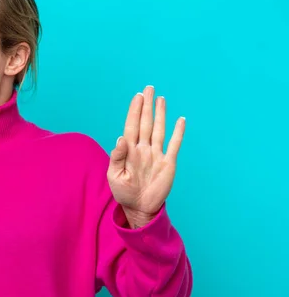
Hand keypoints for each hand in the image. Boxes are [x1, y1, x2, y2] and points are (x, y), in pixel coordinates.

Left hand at [107, 85, 185, 227]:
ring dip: (160, 114)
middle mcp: (143, 149)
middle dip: (146, 106)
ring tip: (160, 98)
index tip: (137, 97)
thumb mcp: (115, 176)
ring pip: (159, 129)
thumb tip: (120, 138)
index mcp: (129, 151)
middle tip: (148, 88)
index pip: (131, 126)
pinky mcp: (168, 163)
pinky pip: (174, 145)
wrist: (139, 208)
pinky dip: (178, 133)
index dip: (134, 111)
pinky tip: (180, 120)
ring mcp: (156, 154)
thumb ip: (117, 157)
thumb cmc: (124, 192)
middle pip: (145, 123)